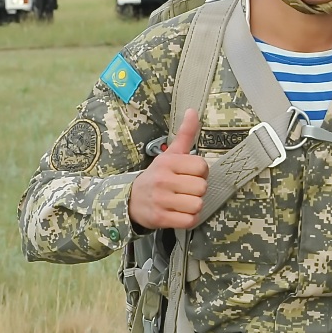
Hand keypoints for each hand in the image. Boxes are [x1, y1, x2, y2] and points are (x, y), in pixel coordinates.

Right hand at [129, 108, 208, 230]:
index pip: (202, 166)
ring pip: (197, 204)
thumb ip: (185, 134)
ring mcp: (161, 200)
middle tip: (186, 190)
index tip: (190, 174)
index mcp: (168, 162)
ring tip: (183, 201)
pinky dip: (189, 219)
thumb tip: (193, 111)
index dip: (201, 172)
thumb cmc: (157, 176)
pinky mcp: (160, 218)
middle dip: (197, 190)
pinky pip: (190, 221)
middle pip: (202, 187)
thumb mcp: (170, 154)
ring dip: (193, 206)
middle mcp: (163, 180)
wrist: (130, 201)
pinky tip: (180, 213)